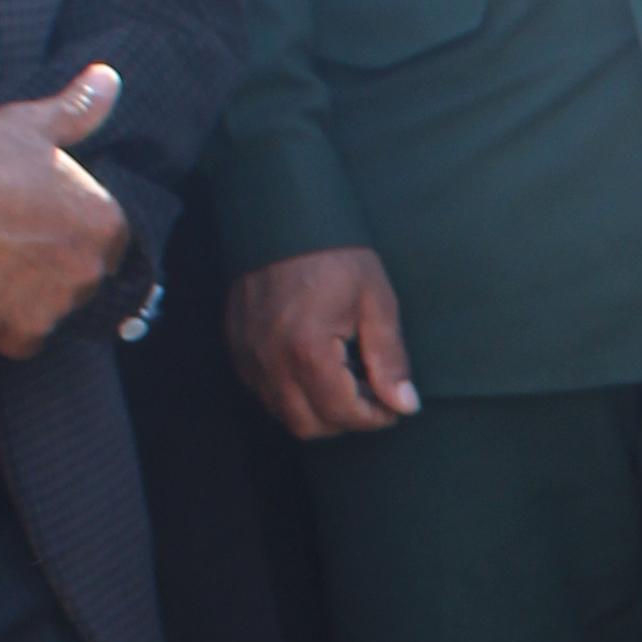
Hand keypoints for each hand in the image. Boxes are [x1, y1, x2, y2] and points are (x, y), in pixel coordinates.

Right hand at [0, 67, 131, 353]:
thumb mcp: (29, 127)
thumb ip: (77, 112)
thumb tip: (110, 78)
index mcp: (107, 222)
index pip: (104, 240)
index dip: (69, 231)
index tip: (34, 220)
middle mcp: (92, 269)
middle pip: (81, 276)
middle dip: (53, 264)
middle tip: (7, 241)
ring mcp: (58, 305)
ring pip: (53, 307)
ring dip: (30, 294)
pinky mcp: (24, 334)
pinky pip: (24, 335)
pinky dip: (5, 321)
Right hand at [227, 248, 416, 437]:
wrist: (280, 215)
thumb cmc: (334, 254)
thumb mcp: (375, 300)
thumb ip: (389, 358)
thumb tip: (405, 404)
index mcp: (306, 349)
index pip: (342, 414)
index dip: (375, 417)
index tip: (393, 405)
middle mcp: (269, 360)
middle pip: (309, 426)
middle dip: (345, 421)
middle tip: (370, 396)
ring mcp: (248, 356)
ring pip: (283, 414)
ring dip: (318, 411)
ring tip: (344, 380)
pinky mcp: (236, 347)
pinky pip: (263, 392)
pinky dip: (292, 395)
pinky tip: (315, 370)